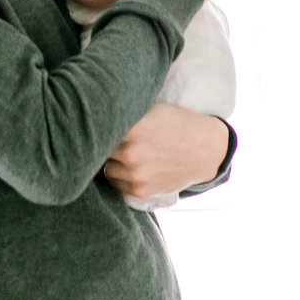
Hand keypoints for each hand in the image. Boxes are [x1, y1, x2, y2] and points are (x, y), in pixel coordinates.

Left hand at [103, 105, 228, 200]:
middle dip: (103, 144)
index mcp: (131, 128)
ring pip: (106, 168)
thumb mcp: (152, 109)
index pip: (97, 129)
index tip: (96, 126)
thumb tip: (94, 117)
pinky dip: (121, 176)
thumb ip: (125, 114)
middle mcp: (130, 152)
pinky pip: (116, 183)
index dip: (96, 127)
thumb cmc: (177, 124)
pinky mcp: (141, 190)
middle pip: (99, 149)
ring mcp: (135, 173)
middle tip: (112, 140)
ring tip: (127, 154)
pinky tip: (134, 166)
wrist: (205, 150)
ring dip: (112, 161)